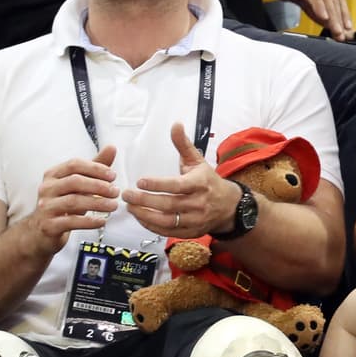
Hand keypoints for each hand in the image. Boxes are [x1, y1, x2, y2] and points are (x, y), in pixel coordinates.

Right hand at [27, 145, 119, 253]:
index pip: (74, 164)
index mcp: (53, 174)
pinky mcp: (48, 225)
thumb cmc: (62, 203)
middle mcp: (46, 188)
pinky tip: (102, 221)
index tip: (113, 176)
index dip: (95, 168)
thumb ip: (94, 167)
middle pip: (74, 181)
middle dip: (99, 186)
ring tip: (113, 206)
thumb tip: (111, 148)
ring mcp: (46, 207)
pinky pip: (71, 222)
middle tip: (115, 191)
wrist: (40, 230)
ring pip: (73, 201)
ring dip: (97, 203)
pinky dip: (89, 222)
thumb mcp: (78, 184)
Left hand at [122, 123, 241, 237]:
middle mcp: (199, 203)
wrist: (229, 206)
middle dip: (145, 201)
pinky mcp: (191, 232)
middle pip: (169, 204)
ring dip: (145, 215)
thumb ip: (183, 144)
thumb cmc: (208, 181)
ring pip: (167, 221)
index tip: (140, 181)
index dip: (158, 185)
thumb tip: (175, 124)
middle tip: (127, 195)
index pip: (177, 185)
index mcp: (201, 183)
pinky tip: (140, 217)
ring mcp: (195, 219)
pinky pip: (168, 232)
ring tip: (130, 207)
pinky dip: (152, 226)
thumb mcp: (198, 161)